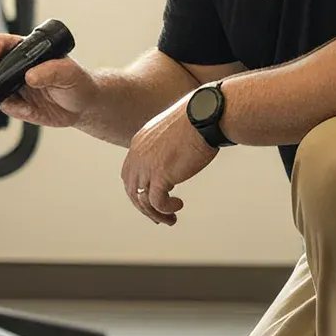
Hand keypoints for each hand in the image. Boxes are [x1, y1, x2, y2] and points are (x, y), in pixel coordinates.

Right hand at [0, 33, 99, 128]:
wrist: (83, 106)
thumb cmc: (78, 82)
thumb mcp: (69, 74)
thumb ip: (52, 72)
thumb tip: (29, 77)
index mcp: (28, 51)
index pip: (3, 44)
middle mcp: (17, 67)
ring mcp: (14, 85)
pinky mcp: (16, 104)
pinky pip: (4, 106)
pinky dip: (9, 108)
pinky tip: (24, 109)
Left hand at [119, 99, 218, 224]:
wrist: (205, 115)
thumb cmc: (197, 119)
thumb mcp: (172, 132)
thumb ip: (166, 146)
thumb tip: (174, 160)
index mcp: (139, 143)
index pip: (129, 174)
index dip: (138, 190)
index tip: (152, 200)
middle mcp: (138, 155)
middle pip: (132, 189)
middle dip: (144, 207)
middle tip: (159, 217)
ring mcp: (147, 165)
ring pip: (142, 200)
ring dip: (155, 213)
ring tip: (171, 220)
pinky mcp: (161, 175)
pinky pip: (157, 202)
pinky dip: (165, 209)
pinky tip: (178, 206)